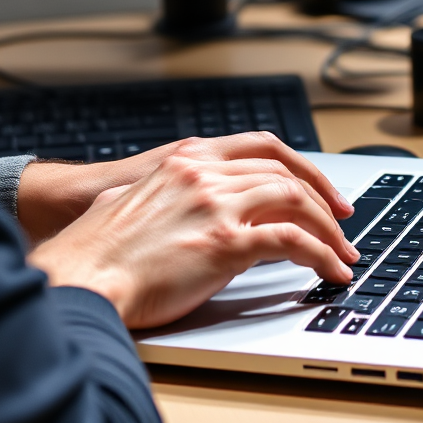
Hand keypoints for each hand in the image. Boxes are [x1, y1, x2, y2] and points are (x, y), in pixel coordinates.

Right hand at [17, 132, 353, 243]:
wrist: (79, 276)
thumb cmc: (96, 247)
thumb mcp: (135, 199)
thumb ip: (170, 193)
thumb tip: (184, 209)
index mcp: (189, 158)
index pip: (263, 147)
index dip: (300, 166)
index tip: (318, 187)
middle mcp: (206, 173)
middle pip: (286, 173)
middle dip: (323, 197)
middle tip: (342, 221)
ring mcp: (217, 205)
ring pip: (296, 202)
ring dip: (328, 229)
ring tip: (343, 252)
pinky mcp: (225, 244)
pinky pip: (293, 242)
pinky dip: (321, 254)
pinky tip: (330, 270)